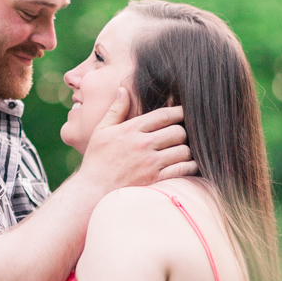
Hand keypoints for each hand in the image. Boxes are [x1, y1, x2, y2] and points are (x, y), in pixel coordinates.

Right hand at [79, 87, 196, 192]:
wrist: (92, 190)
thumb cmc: (97, 159)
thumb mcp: (101, 130)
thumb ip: (116, 110)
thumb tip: (123, 89)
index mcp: (131, 129)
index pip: (164, 115)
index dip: (179, 112)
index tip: (183, 113)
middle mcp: (143, 144)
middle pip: (178, 131)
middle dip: (182, 132)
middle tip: (180, 135)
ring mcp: (150, 163)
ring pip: (183, 150)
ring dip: (185, 150)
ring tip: (181, 151)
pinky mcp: (155, 180)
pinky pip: (182, 170)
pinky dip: (189, 166)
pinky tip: (187, 165)